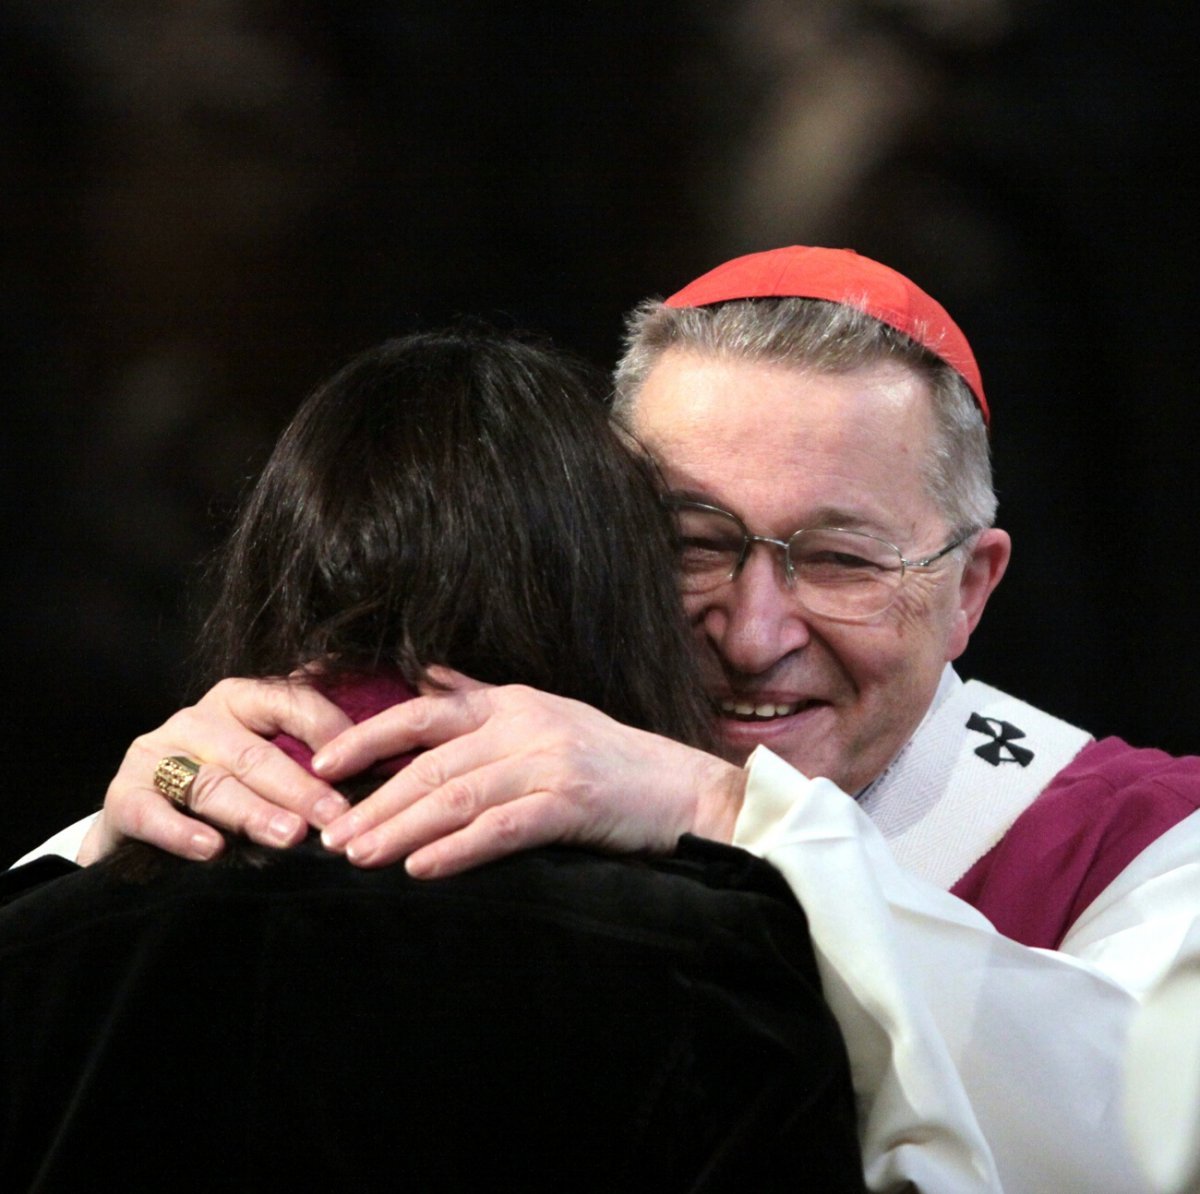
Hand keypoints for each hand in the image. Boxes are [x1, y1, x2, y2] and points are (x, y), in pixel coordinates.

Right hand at [78, 677, 354, 864]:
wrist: (147, 818)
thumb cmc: (229, 782)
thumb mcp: (269, 753)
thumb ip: (312, 743)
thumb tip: (385, 743)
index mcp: (241, 698)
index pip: (290, 702)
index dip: (327, 731)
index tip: (363, 765)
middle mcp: (198, 718)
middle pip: (255, 753)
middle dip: (300, 788)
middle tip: (336, 817)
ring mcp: (157, 753)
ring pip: (212, 784)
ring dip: (253, 812)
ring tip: (289, 837)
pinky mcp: (126, 794)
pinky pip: (152, 812)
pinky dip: (182, 832)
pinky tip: (211, 850)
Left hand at [314, 668, 745, 876]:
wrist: (687, 790)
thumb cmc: (615, 762)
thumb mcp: (550, 716)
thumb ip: (486, 702)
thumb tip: (431, 680)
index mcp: (513, 703)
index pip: (424, 713)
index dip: (368, 737)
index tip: (321, 766)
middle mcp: (526, 725)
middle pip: (431, 764)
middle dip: (373, 802)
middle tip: (329, 837)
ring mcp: (550, 762)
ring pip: (456, 796)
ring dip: (401, 830)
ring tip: (357, 858)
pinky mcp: (572, 803)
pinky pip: (502, 828)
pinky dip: (458, 850)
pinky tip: (422, 870)